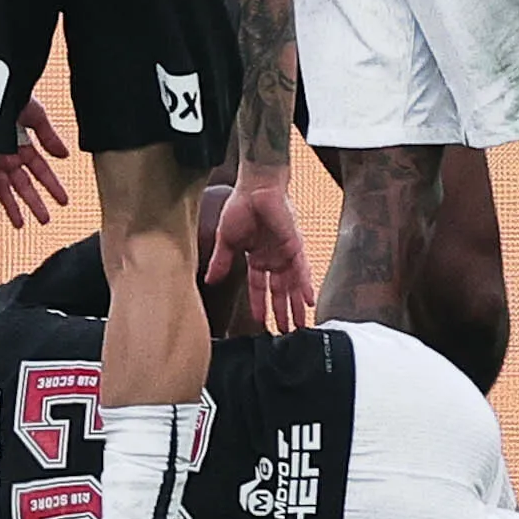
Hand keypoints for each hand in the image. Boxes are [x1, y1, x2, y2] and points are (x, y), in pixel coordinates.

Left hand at [0, 94, 71, 226]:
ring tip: (20, 225)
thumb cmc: (5, 97)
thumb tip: (65, 155)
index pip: (41, 170)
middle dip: (35, 202)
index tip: (63, 201)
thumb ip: (49, 135)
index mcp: (22, 145)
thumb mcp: (34, 114)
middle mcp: (7, 155)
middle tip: (46, 220)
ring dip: (12, 207)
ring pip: (3, 190)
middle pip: (23, 184)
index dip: (52, 186)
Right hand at [205, 172, 313, 330]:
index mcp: (257, 256)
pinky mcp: (295, 245)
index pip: (258, 286)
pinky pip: (303, 270)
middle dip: (282, 312)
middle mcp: (274, 257)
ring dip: (295, 305)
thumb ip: (221, 262)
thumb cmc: (241, 206)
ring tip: (298, 325)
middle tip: (286, 332)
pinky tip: (308, 302)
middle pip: (279, 291)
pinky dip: (306, 286)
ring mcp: (286, 253)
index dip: (259, 304)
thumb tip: (210, 280)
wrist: (255, 187)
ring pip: (292, 285)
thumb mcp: (227, 240)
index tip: (260, 322)